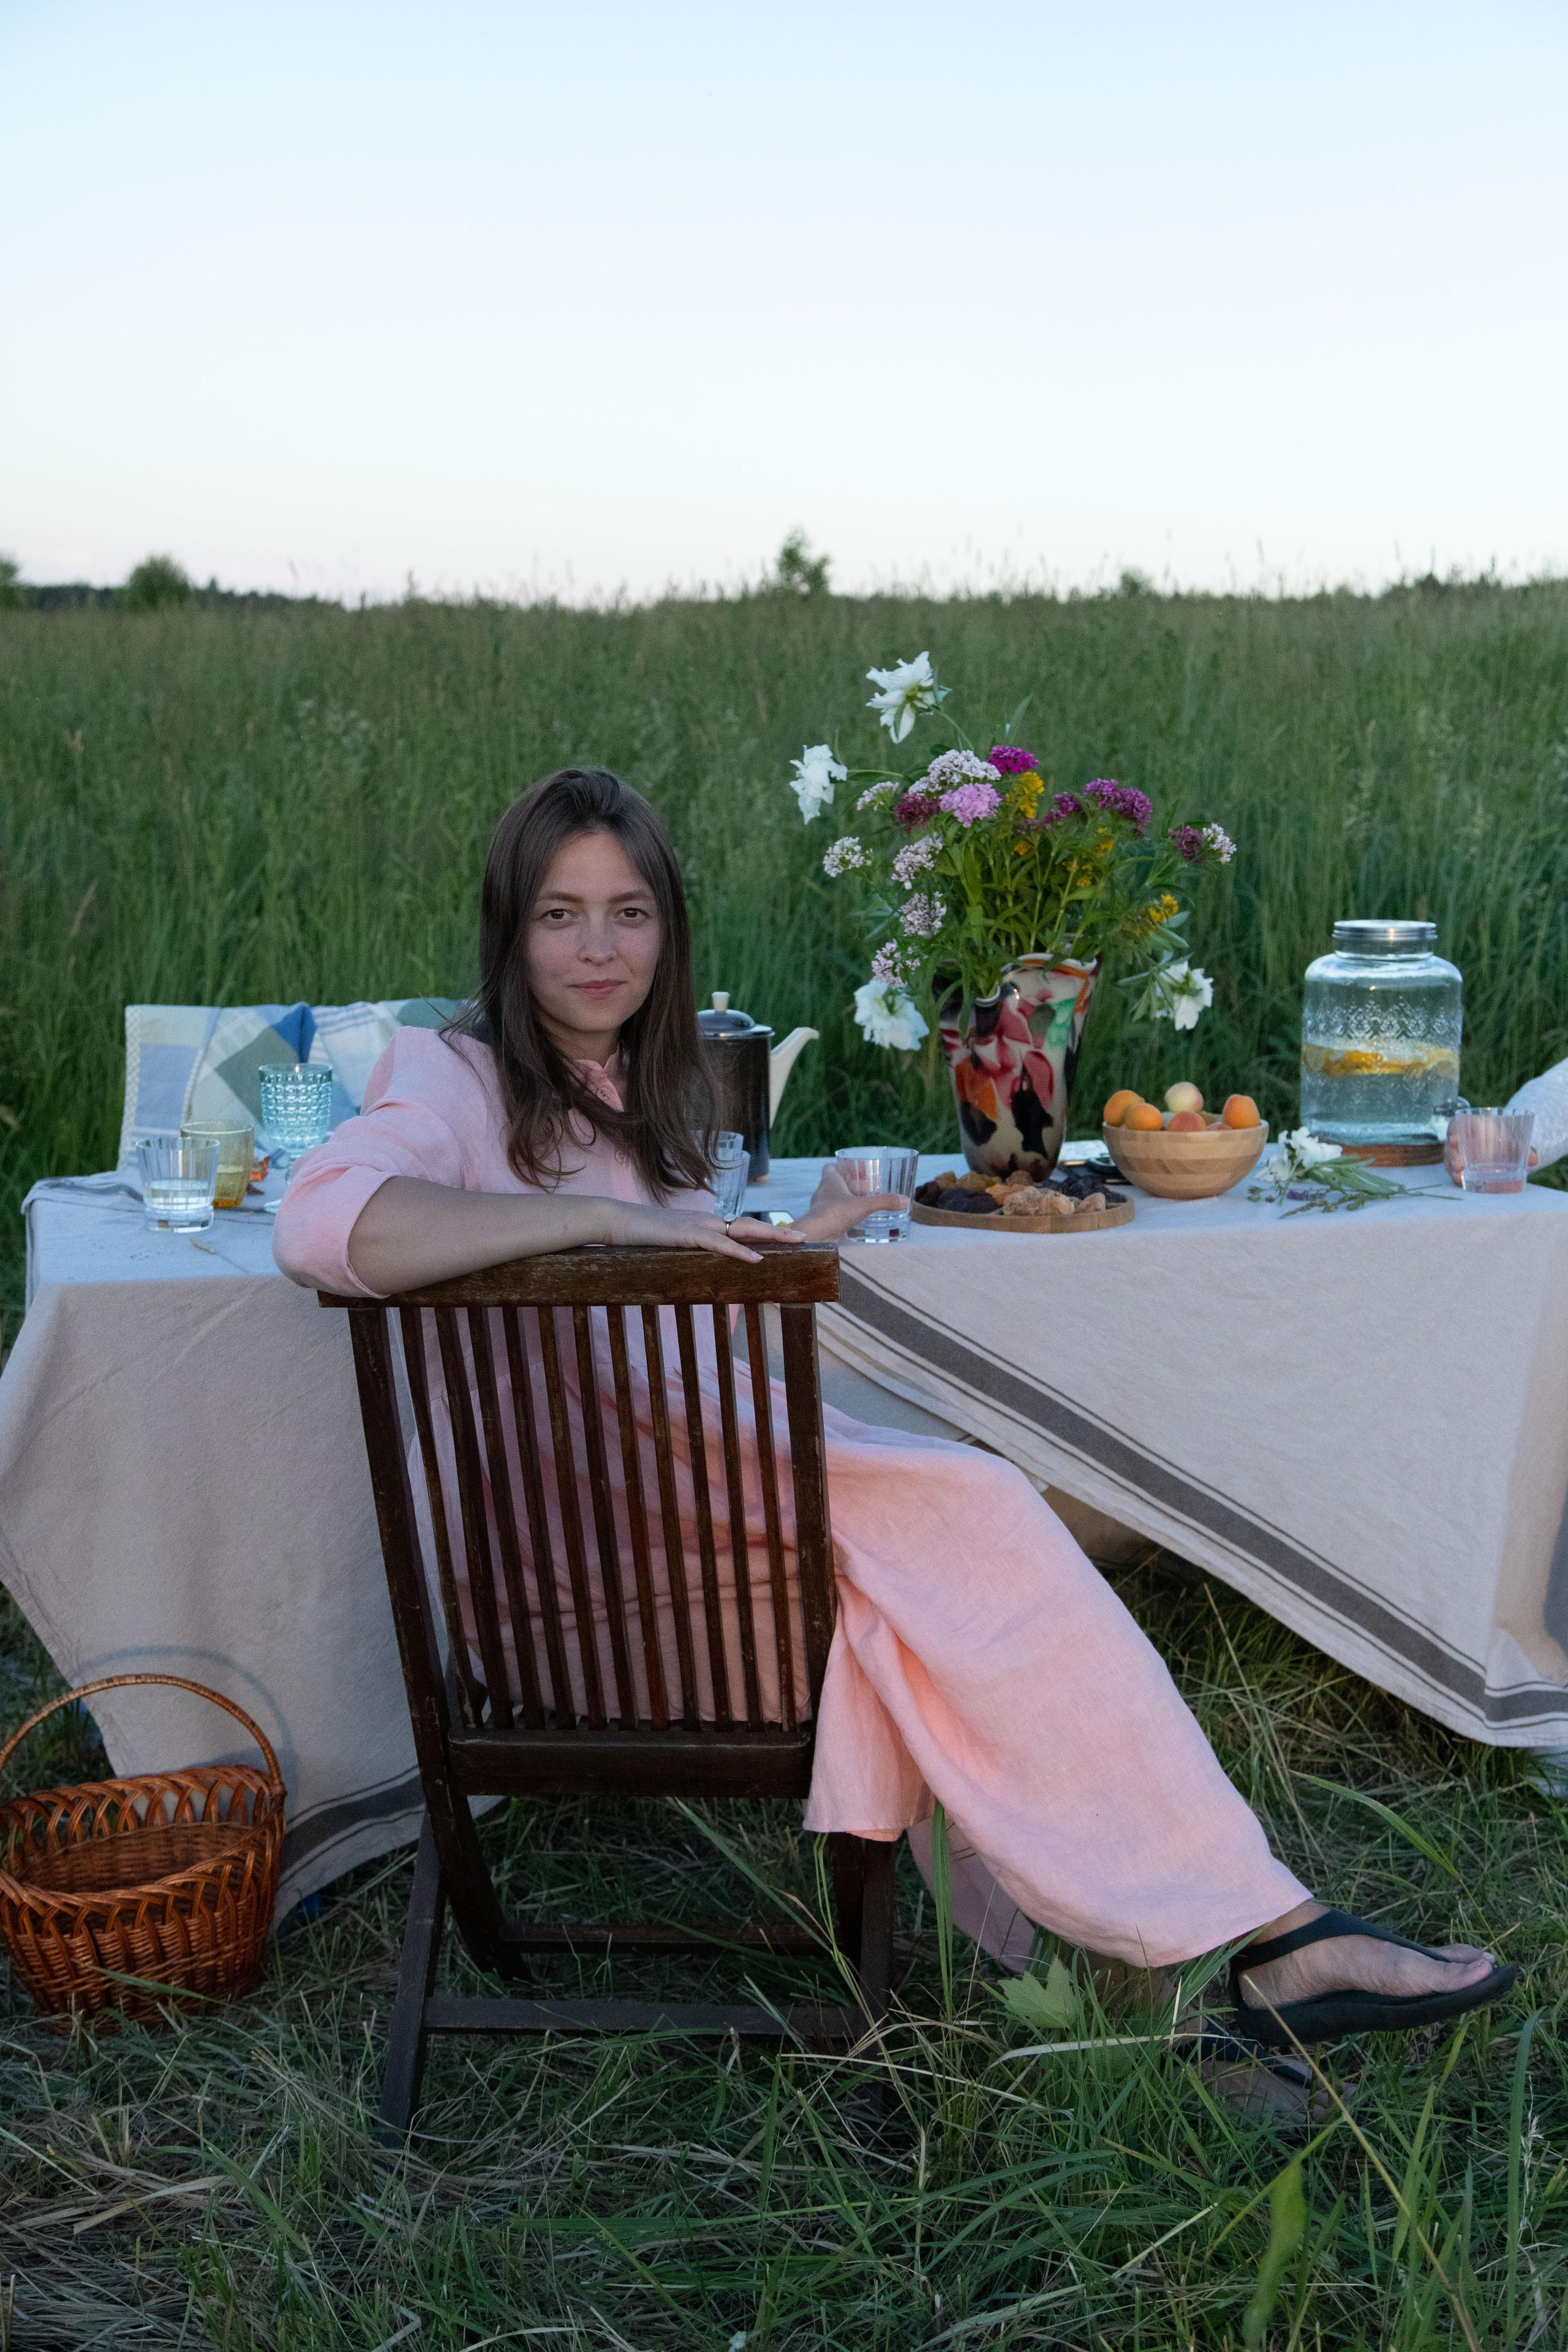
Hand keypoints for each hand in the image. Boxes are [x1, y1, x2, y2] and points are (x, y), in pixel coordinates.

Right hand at [602, 1199, 802, 1263]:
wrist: (615, 1220)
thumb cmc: (640, 1235)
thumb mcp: (671, 1244)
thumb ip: (689, 1251)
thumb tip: (701, 1264)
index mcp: (704, 1223)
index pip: (741, 1227)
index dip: (765, 1232)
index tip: (788, 1238)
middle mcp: (706, 1220)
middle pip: (750, 1225)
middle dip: (779, 1231)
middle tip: (805, 1238)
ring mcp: (697, 1225)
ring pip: (741, 1230)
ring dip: (770, 1236)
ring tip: (794, 1242)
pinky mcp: (686, 1234)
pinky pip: (718, 1244)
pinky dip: (739, 1251)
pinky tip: (756, 1258)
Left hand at [792, 1157, 906, 1243]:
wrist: (816, 1235)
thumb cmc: (835, 1213)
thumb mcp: (864, 1205)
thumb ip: (884, 1202)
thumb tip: (905, 1200)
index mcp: (829, 1181)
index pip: (830, 1167)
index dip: (841, 1166)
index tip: (854, 1169)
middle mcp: (823, 1192)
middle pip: (834, 1183)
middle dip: (849, 1184)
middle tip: (865, 1187)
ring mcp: (821, 1207)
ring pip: (833, 1199)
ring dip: (846, 1199)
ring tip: (862, 1202)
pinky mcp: (823, 1221)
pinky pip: (833, 1213)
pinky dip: (843, 1213)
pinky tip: (854, 1218)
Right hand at [1446, 1130, 1537, 1186]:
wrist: (1504, 1154)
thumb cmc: (1505, 1144)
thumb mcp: (1514, 1145)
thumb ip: (1523, 1150)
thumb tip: (1534, 1160)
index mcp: (1472, 1127)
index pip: (1458, 1124)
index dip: (1454, 1130)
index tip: (1455, 1138)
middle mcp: (1462, 1140)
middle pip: (1451, 1144)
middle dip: (1453, 1154)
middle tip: (1458, 1164)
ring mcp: (1458, 1154)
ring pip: (1449, 1158)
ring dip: (1452, 1166)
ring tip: (1458, 1174)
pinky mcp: (1458, 1167)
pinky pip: (1452, 1170)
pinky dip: (1455, 1176)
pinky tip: (1460, 1180)